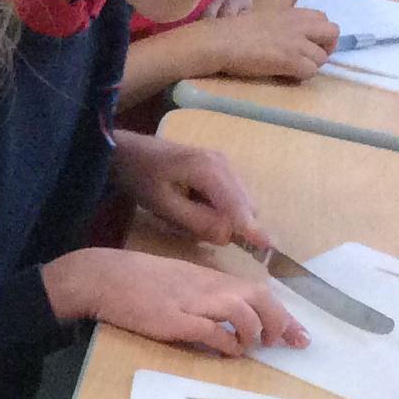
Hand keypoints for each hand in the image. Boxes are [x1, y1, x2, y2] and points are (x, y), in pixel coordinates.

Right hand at [44, 247, 309, 355]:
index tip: (299, 334)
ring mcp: (191, 303)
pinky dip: (226, 344)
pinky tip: (226, 352)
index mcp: (210, 278)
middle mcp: (207, 287)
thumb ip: (203, 295)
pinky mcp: (174, 320)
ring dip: (253, 334)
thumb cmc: (137, 280)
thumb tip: (226, 316)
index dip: (283, 314)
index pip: (257, 292)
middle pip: (259, 299)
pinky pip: (211, 331)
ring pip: (242, 312)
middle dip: (279, 323)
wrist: (103, 276)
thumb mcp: (178, 281)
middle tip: (284, 344)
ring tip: (249, 349)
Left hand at [111, 131, 265, 246]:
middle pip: (246, 204)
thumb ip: (196, 221)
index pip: (238, 206)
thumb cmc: (141, 178)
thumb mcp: (163, 204)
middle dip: (234, 225)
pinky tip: (194, 206)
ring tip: (189, 215)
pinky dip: (221, 208)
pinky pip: (231, 195)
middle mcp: (223, 164)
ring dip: (225, 217)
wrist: (129, 151)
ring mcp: (224, 163)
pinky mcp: (220, 167)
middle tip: (198, 230)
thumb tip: (226, 236)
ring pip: (241, 200)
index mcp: (209, 170)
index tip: (269, 246)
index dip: (252, 228)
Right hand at [202, 8, 339, 82]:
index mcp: (292, 14)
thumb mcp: (265, 20)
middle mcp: (299, 26)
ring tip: (295, 69)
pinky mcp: (289, 60)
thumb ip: (282, 26)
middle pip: (333, 33)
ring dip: (312, 65)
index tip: (310, 42)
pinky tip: (288, 76)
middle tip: (312, 57)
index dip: (320, 33)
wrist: (221, 41)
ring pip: (322, 57)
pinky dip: (302, 76)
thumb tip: (286, 37)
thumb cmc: (233, 31)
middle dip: (327, 47)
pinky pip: (310, 71)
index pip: (323, 18)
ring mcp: (296, 43)